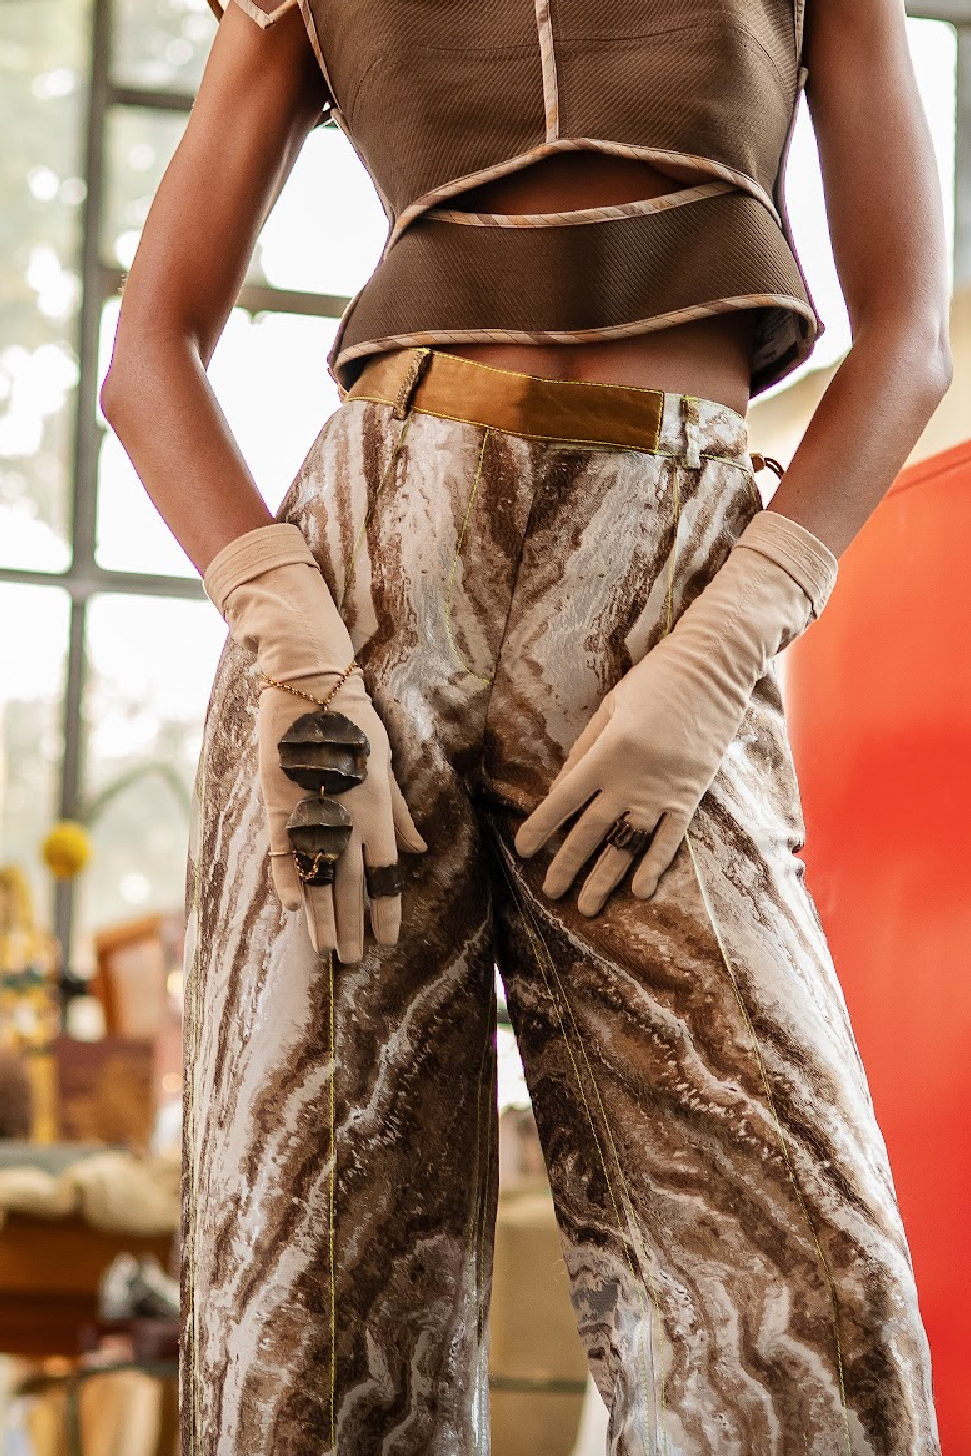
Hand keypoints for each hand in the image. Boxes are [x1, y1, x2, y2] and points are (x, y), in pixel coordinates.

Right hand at [259, 673, 426, 961]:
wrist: (312, 687)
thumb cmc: (357, 723)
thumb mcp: (387, 766)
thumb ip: (399, 813)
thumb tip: (419, 849)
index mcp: (377, 812)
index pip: (385, 875)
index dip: (386, 909)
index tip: (388, 938)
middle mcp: (346, 820)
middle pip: (349, 886)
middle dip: (351, 924)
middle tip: (354, 958)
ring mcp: (311, 814)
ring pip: (317, 877)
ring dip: (321, 915)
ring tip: (326, 948)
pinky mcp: (279, 804)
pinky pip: (283, 851)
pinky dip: (287, 879)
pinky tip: (292, 907)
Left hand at [514, 508, 837, 915]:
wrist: (713, 670)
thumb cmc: (654, 681)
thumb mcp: (609, 707)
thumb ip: (584, 750)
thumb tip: (560, 788)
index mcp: (606, 752)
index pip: (563, 800)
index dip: (541, 827)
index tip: (523, 850)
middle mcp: (632, 778)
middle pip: (592, 830)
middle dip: (569, 864)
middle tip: (551, 892)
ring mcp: (664, 790)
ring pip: (629, 844)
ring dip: (607, 877)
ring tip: (588, 905)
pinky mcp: (692, 794)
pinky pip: (671, 838)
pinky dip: (656, 866)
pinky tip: (640, 890)